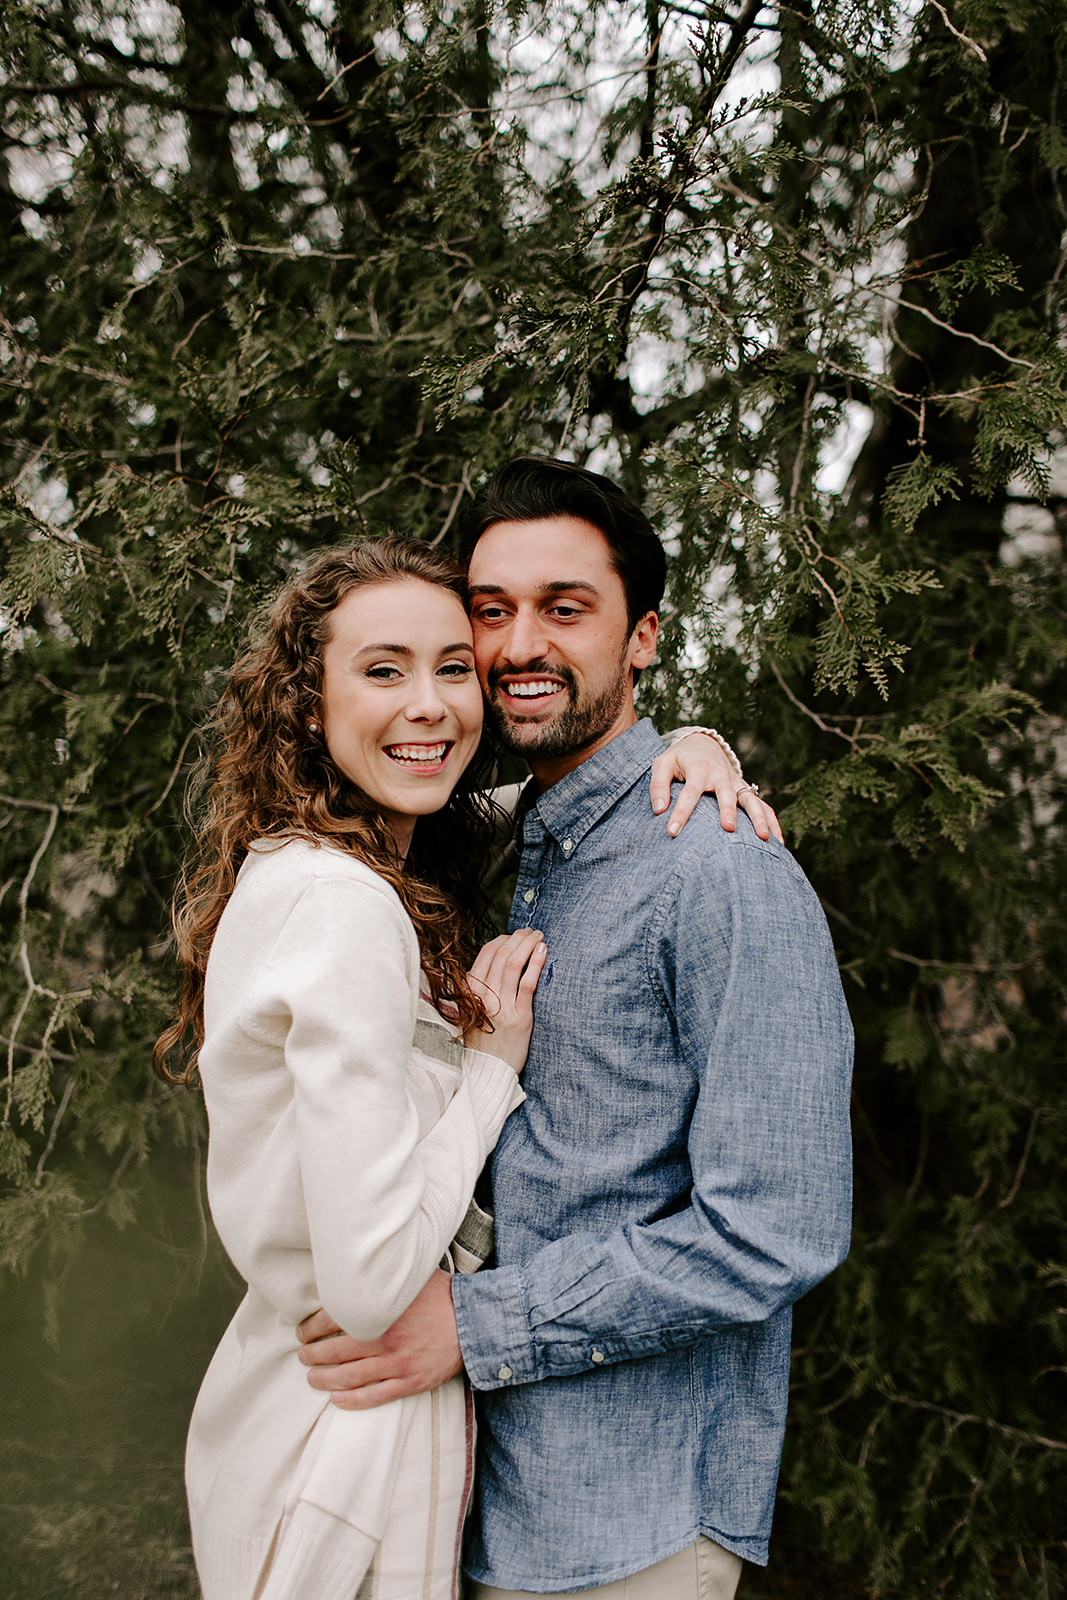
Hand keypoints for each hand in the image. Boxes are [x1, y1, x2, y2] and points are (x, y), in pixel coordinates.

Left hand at [297, 1268, 461, 1409]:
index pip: (333, 1318)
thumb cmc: (442, 1296)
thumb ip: (384, 1274)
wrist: (475, 1323)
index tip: (303, 1331)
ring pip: (349, 1377)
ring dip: (324, 1378)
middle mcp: (386, 1338)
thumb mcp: (412, 1275)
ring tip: (312, 1376)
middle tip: (303, 1353)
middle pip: (335, 1351)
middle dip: (312, 1354)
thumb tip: (356, 1261)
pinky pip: (373, 1397)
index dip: (311, 1327)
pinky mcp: (409, 1382)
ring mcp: (398, 1363)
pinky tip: (336, 1398)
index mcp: (383, 1309)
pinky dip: (350, 1400)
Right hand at [464, 927, 546, 1072]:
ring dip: (529, 944)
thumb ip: (478, 987)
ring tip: (540, 937)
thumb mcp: (471, 1009)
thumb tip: (494, 962)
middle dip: (520, 937)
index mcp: (470, 990)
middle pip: (503, 954)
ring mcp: (501, 1006)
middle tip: (532, 931)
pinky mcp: (519, 1017)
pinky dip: (536, 963)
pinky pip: (528, 984)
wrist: (488, 1070)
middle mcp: (483, 995)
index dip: (504, 939)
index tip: (516, 935)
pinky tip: (543, 952)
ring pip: (514, 963)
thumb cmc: (483, 1039)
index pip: (487, 953)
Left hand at [649, 733, 783, 841]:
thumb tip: (658, 810)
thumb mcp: (662, 764)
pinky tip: (778, 842)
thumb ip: (658, 785)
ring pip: (751, 799)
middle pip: (727, 794)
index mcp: (699, 769)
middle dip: (728, 810)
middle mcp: (721, 775)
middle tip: (728, 828)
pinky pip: (762, 805)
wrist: (703, 744)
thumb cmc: (679, 759)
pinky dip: (772, 821)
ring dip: (758, 818)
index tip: (673, 832)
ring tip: (764, 838)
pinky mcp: (745, 790)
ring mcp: (737, 783)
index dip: (681, 812)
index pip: (689, 793)